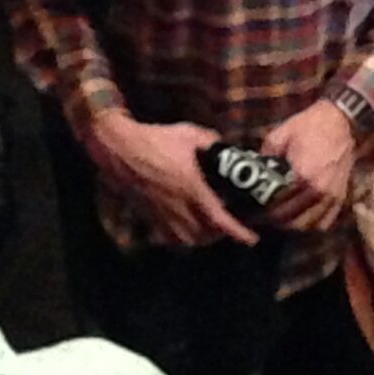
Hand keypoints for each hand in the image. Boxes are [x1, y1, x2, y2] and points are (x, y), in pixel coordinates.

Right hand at [85, 112, 255, 247]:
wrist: (121, 149)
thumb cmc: (156, 140)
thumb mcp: (190, 134)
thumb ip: (212, 142)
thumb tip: (226, 147)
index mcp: (193, 188)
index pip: (220, 219)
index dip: (238, 232)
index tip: (252, 238)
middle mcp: (179, 207)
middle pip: (207, 235)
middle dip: (223, 235)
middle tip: (232, 225)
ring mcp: (163, 214)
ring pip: (190, 240)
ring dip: (204, 237)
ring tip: (212, 227)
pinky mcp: (150, 216)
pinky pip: (171, 238)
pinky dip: (184, 237)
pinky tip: (189, 226)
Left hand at [259, 99, 359, 230]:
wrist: (340, 121)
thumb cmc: (309, 126)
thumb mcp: (279, 136)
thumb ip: (265, 157)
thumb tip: (252, 173)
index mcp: (302, 175)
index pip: (278, 206)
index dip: (263, 213)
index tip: (253, 213)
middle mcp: (319, 191)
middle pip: (293, 221)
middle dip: (275, 222)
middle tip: (262, 219)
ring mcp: (332, 197)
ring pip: (309, 226)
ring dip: (292, 226)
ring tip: (279, 220)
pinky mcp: (341, 198)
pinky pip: (324, 222)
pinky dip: (310, 225)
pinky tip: (299, 220)